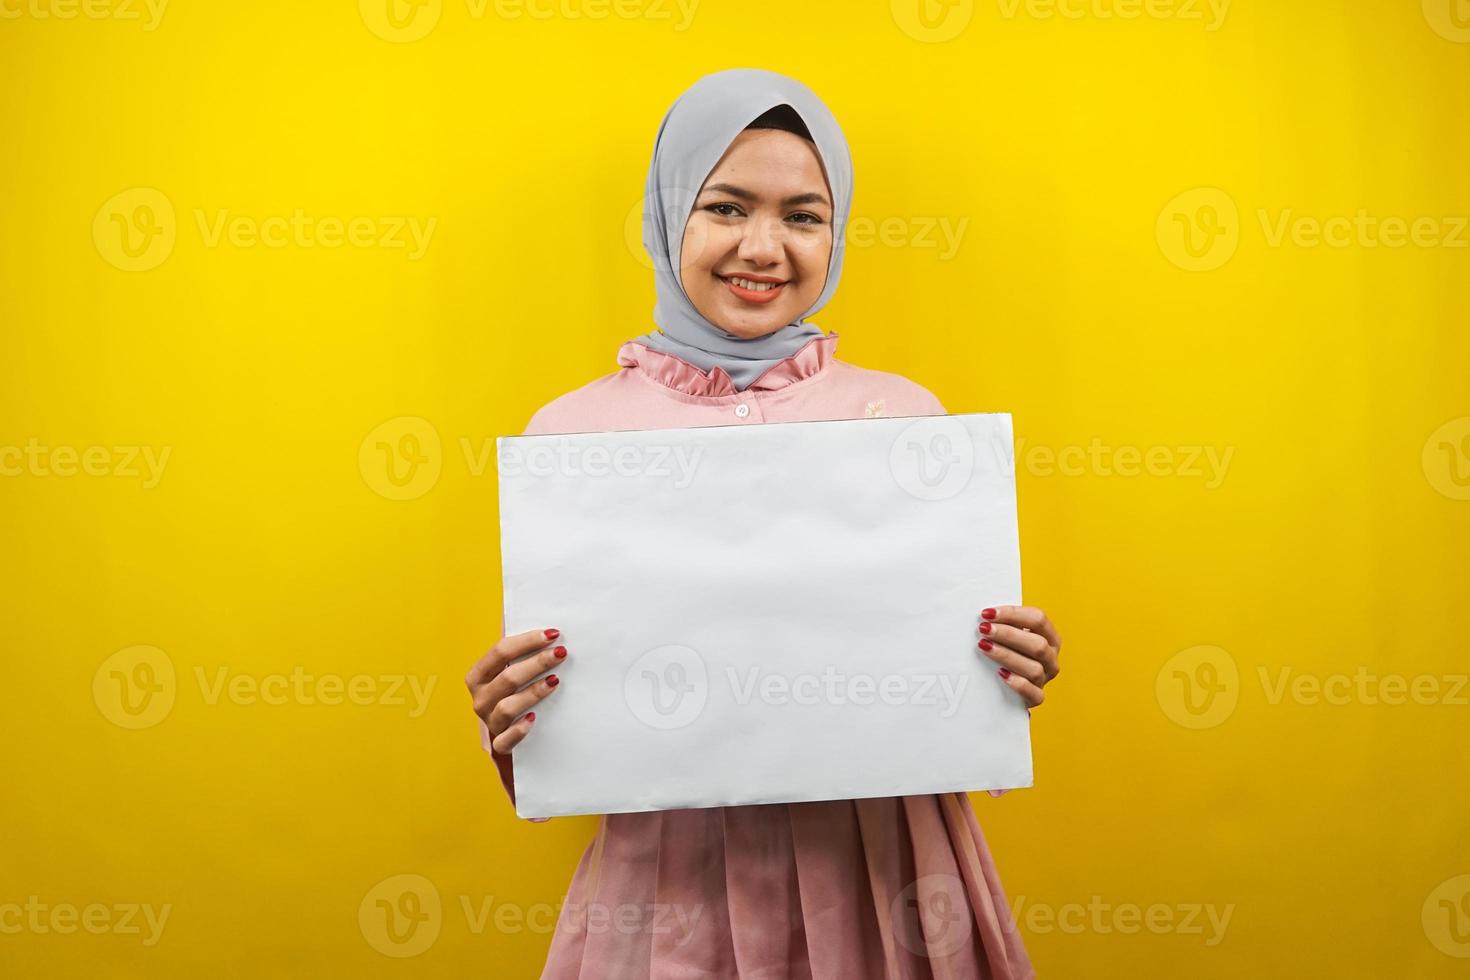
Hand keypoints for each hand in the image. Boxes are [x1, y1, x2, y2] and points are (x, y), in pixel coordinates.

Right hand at [465, 627, 565, 753]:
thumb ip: (517, 651)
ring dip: (532, 692)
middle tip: (561, 653)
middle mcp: (480, 699)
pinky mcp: (499, 747)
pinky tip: (534, 720)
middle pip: (507, 677)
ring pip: (507, 707)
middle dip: (536, 662)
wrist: (511, 742)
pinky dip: (518, 730)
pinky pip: (505, 741)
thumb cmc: (513, 698)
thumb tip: (543, 625)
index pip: (499, 652)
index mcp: (479, 676)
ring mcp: (489, 723)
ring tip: (555, 681)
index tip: (553, 633)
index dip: (527, 641)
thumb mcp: (511, 673)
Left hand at [977, 605, 1061, 708]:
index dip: (1013, 614)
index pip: (1038, 620)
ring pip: (1034, 668)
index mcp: (1050, 637)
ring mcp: (1046, 678)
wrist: (1009, 690)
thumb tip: (986, 615)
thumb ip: (1006, 625)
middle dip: (1008, 634)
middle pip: (1038, 644)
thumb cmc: (1010, 654)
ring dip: (1007, 655)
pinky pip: (1033, 693)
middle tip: (984, 629)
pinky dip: (1018, 683)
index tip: (987, 613)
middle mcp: (1051, 657)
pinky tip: (1000, 674)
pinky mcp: (1037, 698)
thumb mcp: (1012, 637)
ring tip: (985, 647)